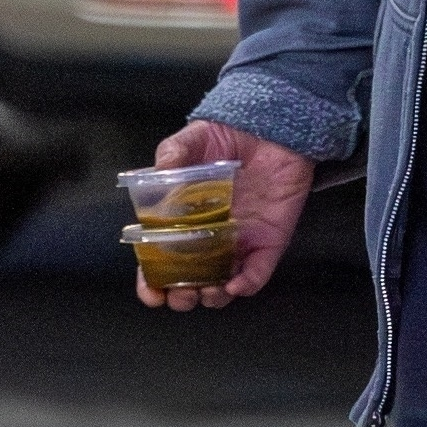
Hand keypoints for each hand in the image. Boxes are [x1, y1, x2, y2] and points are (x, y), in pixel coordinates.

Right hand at [136, 120, 315, 309]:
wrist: (275, 129)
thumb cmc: (232, 136)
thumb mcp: (195, 138)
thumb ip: (173, 153)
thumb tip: (159, 170)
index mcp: (182, 220)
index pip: (160, 261)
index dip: (152, 282)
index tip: (151, 292)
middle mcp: (208, 238)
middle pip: (190, 281)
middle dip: (181, 296)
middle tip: (180, 293)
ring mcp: (238, 243)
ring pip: (223, 286)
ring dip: (212, 296)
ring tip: (205, 290)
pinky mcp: (267, 242)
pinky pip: (258, 273)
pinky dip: (246, 284)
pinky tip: (235, 283)